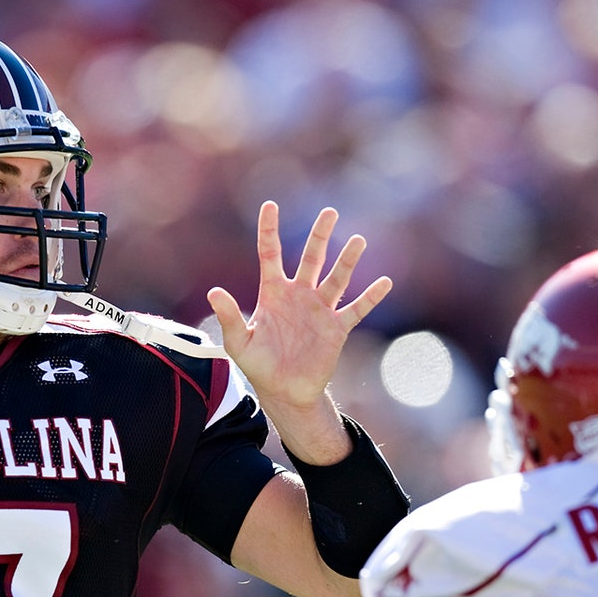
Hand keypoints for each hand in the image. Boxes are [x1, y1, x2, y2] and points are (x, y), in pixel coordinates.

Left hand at [207, 201, 390, 415]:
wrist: (284, 391)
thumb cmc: (258, 364)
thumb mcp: (238, 341)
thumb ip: (228, 316)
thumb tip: (213, 291)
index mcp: (272, 293)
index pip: (270, 254)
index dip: (269, 230)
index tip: (270, 205)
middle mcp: (298, 295)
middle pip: (311, 258)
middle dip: (320, 236)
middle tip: (330, 212)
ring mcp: (320, 310)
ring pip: (337, 278)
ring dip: (347, 260)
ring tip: (358, 240)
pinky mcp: (336, 328)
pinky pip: (356, 309)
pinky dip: (370, 297)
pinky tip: (384, 282)